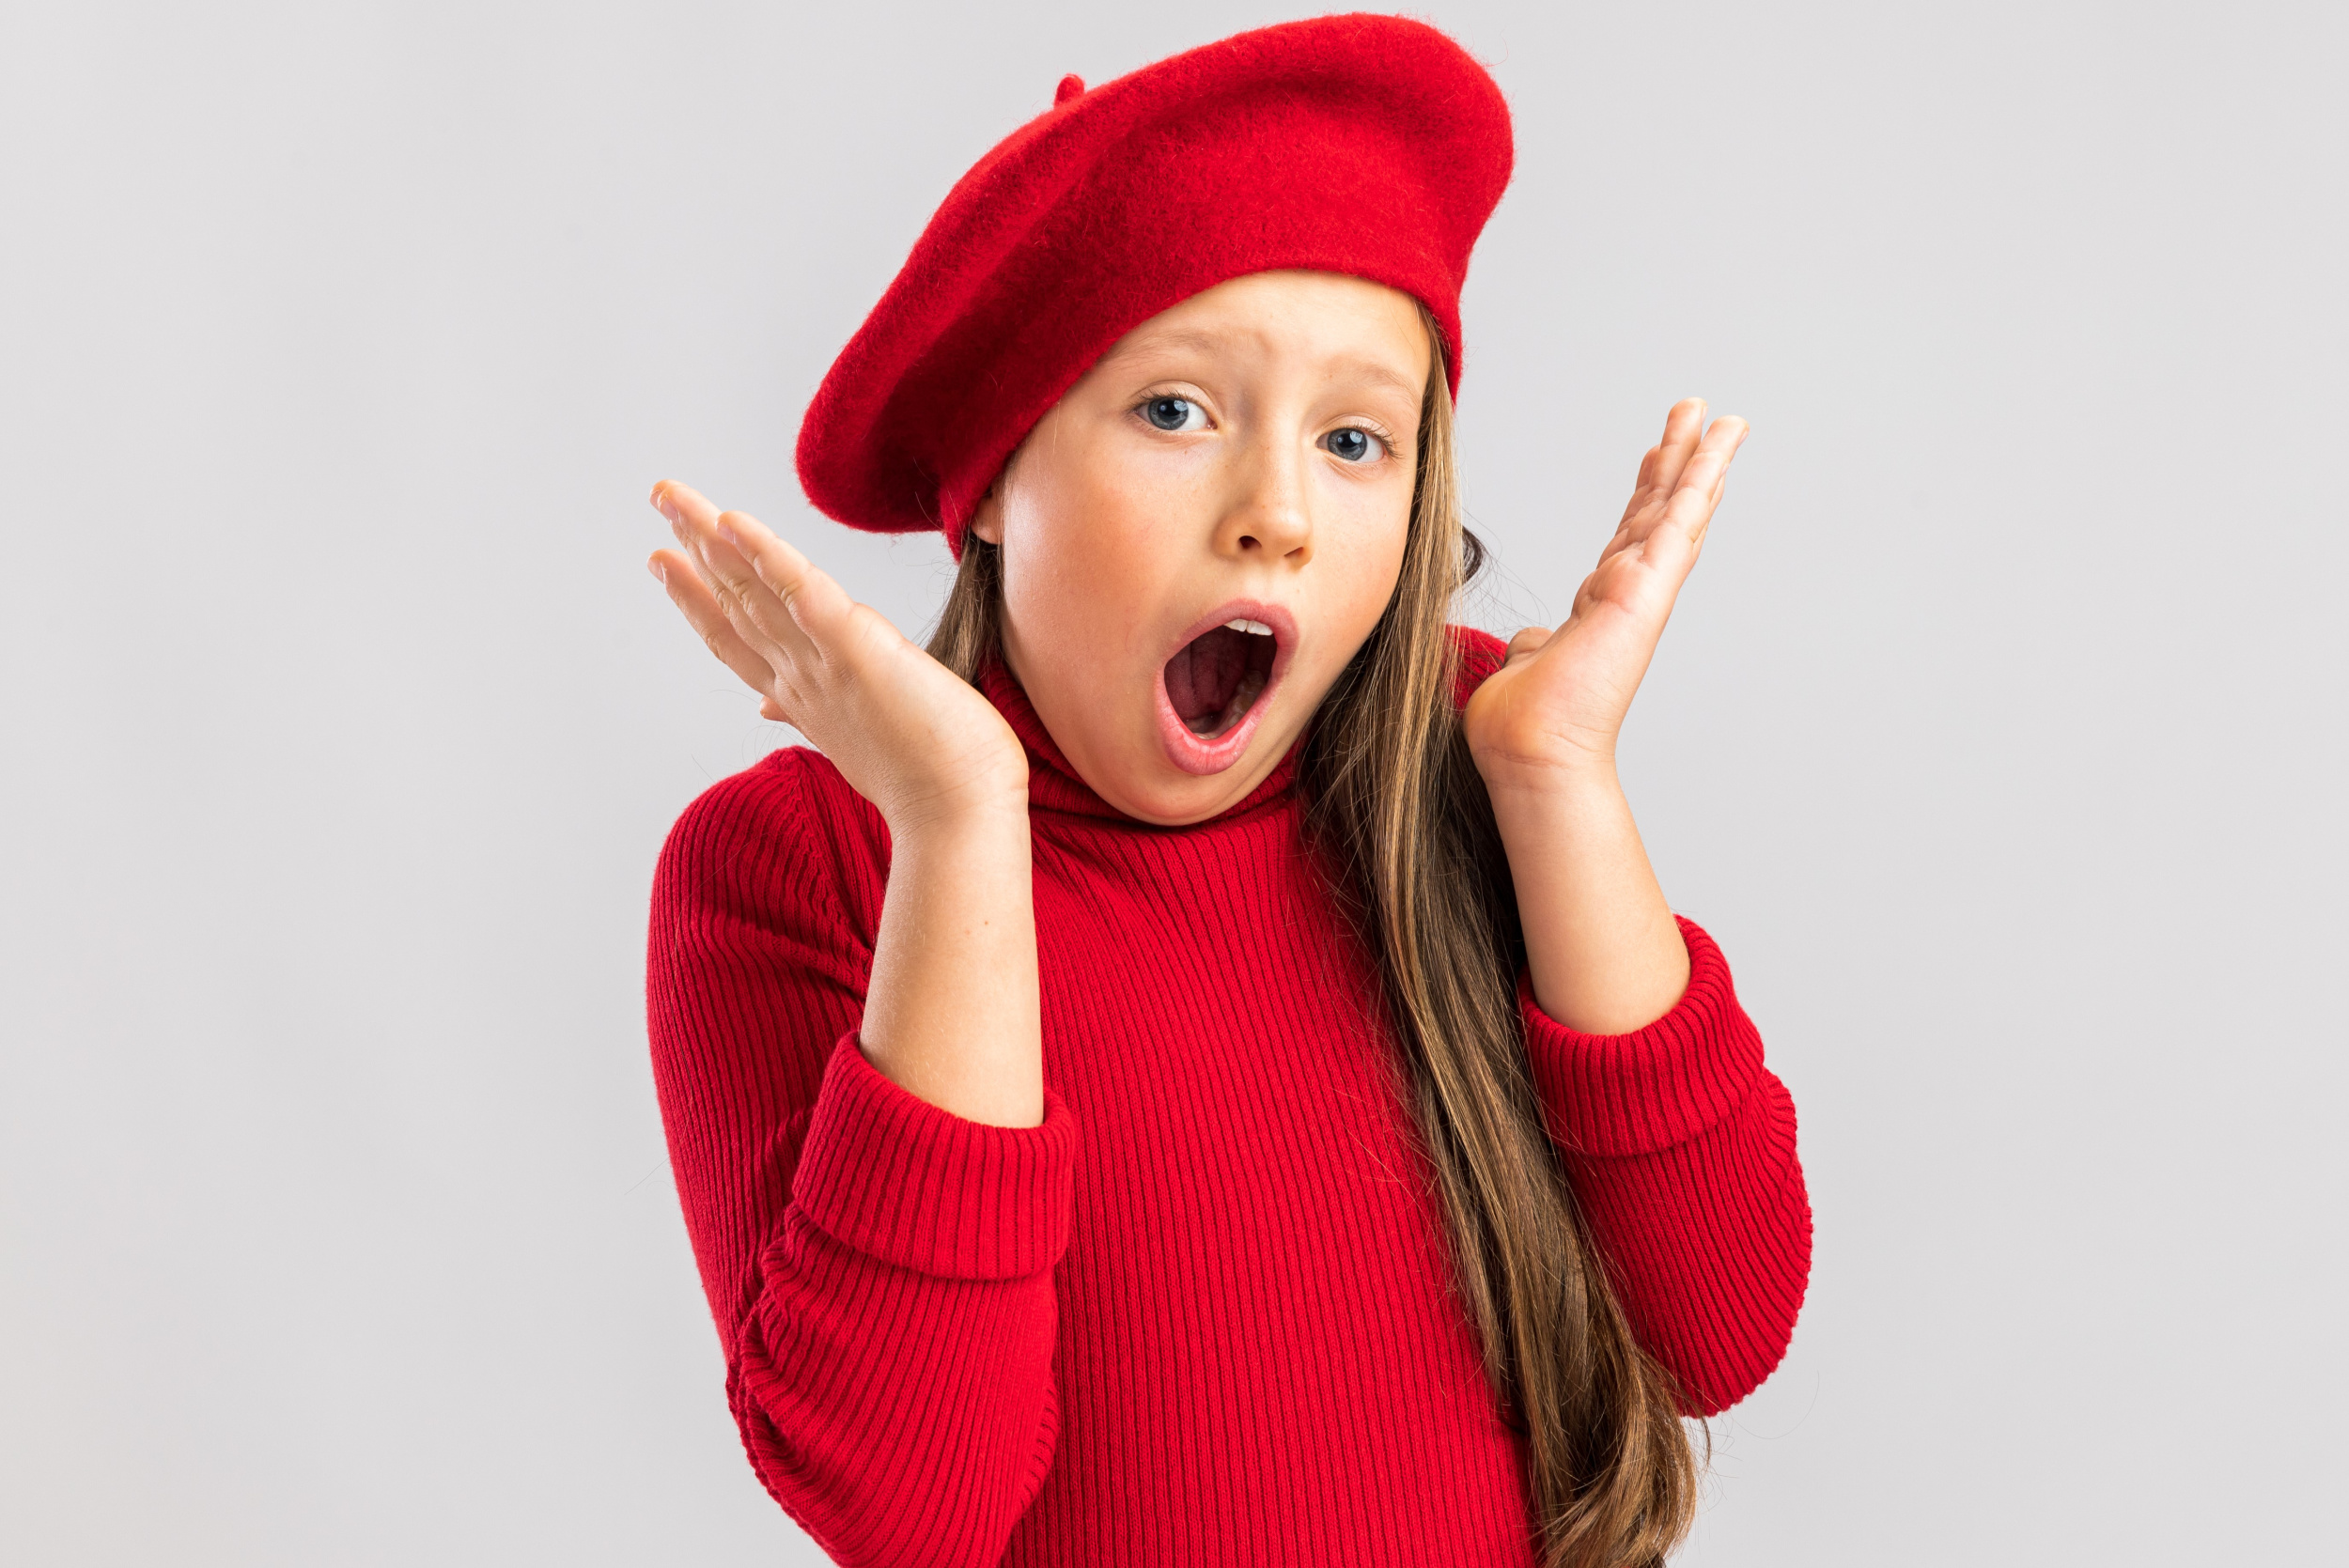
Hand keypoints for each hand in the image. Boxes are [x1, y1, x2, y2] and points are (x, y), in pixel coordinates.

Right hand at [647, 481, 1028, 830]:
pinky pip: (803, 593)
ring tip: (675, 502)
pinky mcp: (856, 649)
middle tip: (662, 504)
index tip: (669, 564)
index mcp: (805, 698)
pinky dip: (766, 555)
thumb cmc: (932, 780)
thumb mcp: (860, 740)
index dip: (699, 600)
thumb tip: (773, 708)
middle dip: (694, 553)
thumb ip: (814, 711)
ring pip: (753, 592)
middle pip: (735, 605)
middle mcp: (801, 680)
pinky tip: (734, 523)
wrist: (960, 815)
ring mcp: (823, 665)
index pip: (739, 640)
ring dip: (711, 542)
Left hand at [1464, 399, 1746, 792]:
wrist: (1530, 753)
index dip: (1645, 494)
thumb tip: (1533, 643)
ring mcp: (1642, 593)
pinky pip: (1677, 524)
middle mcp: (1626, 595)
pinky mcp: (1645, 592)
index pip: (1629, 536)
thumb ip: (1536, 645)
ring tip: (1720, 418)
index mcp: (1599, 606)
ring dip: (1700, 461)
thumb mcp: (1524, 666)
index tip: (1658, 455)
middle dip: (1679, 460)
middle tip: (1698, 414)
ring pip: (1677, 510)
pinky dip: (1699, 483)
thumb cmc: (1522, 726)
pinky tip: (1717, 450)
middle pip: (1659, 511)